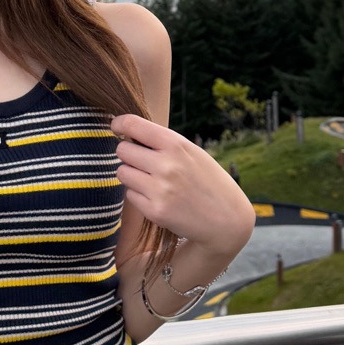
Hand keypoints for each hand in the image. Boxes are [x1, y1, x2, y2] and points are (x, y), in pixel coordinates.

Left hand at [112, 114, 255, 255]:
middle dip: (128, 154)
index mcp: (176, 145)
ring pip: (122, 172)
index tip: (117, 127)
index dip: (120, 124)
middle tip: (142, 161)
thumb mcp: (192, 153)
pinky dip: (139, 195)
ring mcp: (159, 189)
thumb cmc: (207, 181)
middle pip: (122, 150)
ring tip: (152, 180)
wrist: (226, 220)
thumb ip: (163, 143)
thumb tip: (126, 133)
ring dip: (131, 174)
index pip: (133, 124)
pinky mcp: (155, 211)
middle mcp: (166, 165)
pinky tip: (159, 198)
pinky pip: (130, 195)